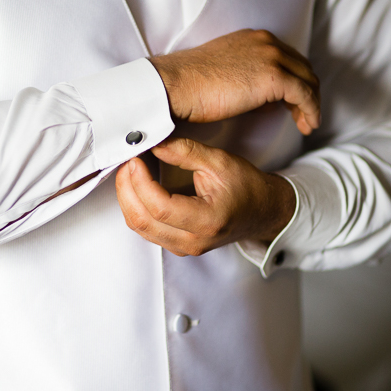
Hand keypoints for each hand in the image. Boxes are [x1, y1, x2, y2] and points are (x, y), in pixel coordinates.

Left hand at [115, 138, 295, 255]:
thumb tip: (154, 143)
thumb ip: (185, 152)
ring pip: (140, 227)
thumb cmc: (247, 187)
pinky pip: (147, 229)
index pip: (160, 206)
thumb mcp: (220, 162)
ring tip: (129, 172)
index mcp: (207, 221)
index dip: (140, 182)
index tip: (134, 160)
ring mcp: (184, 247)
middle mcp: (193, 241)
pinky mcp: (178, 245)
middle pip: (142, 221)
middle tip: (126, 163)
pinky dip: (136, 207)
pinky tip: (137, 187)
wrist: (264, 211)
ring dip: (128, 198)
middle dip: (126, 189)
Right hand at [149, 29, 320, 134]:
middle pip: (302, 67)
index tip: (293, 101)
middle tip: (304, 115)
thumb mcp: (224, 70)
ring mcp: (271, 57)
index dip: (296, 80)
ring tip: (307, 124)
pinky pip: (304, 95)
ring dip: (311, 104)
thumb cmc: (190, 84)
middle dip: (308, 92)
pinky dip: (310, 111)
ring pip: (308, 81)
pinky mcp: (273, 77)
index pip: (288, 57)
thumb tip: (259, 93)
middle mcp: (266, 42)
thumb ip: (245, 74)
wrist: (176, 86)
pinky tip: (306, 126)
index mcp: (253, 38)